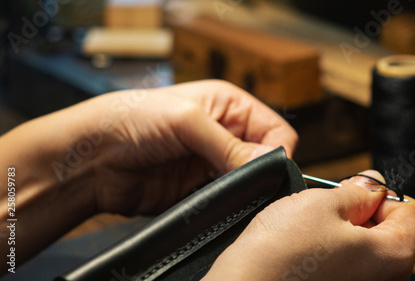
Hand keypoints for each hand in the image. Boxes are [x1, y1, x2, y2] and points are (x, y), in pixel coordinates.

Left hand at [76, 80, 297, 214]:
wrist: (92, 158)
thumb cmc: (131, 119)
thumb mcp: (186, 120)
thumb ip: (230, 144)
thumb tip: (268, 163)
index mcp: (229, 106)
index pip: (275, 130)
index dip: (274, 149)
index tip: (260, 165)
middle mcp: (224, 134)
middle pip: (264, 158)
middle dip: (255, 170)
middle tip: (234, 176)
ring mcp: (212, 164)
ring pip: (247, 183)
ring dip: (238, 188)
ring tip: (216, 186)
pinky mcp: (199, 190)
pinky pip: (225, 201)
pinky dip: (223, 204)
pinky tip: (208, 200)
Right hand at [203, 170, 414, 280]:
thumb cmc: (282, 251)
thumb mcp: (323, 203)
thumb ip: (358, 190)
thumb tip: (373, 183)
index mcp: (394, 256)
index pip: (412, 211)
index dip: (382, 194)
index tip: (356, 193)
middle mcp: (386, 279)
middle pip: (391, 229)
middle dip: (363, 211)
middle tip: (330, 206)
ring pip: (366, 245)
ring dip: (345, 227)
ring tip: (314, 227)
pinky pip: (348, 261)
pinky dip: (333, 248)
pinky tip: (309, 245)